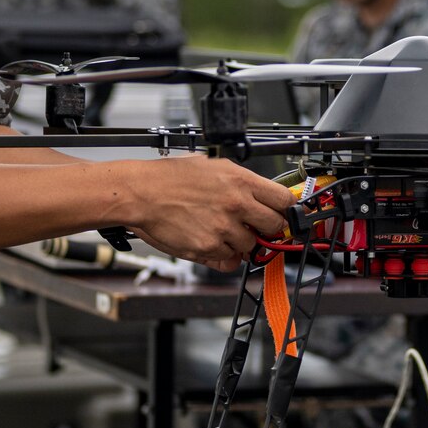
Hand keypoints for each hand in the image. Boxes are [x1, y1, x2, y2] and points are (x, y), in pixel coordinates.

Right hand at [124, 156, 293, 271]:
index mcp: (241, 181)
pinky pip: (229, 260)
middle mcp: (236, 205)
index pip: (283, 200)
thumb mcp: (213, 167)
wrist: (142, 193)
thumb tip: (261, 195)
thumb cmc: (171, 177)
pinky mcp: (208, 248)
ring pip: (251, 246)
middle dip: (267, 229)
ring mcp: (223, 229)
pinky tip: (210, 241)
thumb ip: (241, 183)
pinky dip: (223, 255)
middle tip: (257, 227)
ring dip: (241, 243)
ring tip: (221, 230)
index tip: (284, 214)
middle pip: (274, 226)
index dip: (286, 209)